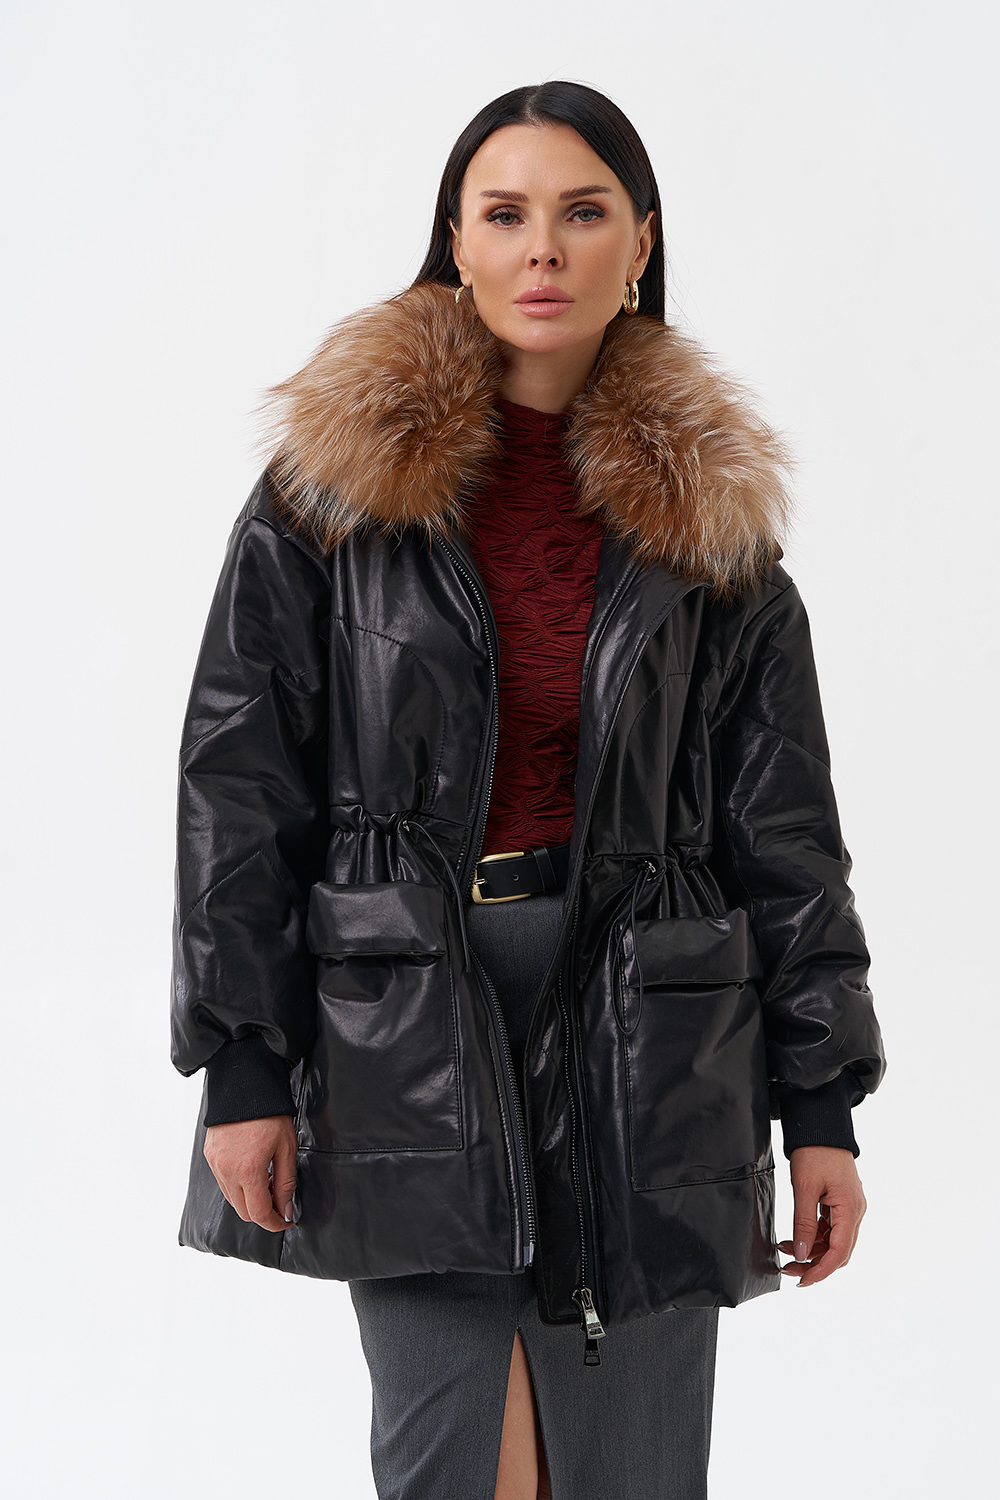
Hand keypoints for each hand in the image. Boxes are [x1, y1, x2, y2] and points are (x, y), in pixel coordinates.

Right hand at [203, 1115, 298, 1232]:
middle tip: (279, 1199)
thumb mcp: (287, 1148)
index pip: (258, 1214)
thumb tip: (285, 1210)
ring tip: (267, 1181)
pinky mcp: (209, 1156)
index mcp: (248, 1170)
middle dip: (263, 1212)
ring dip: (250, 1200)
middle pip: (243, 1212)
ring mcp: (215, 1164)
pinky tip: (252, 1172)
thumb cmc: (270, 1113)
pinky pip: (223, 1183)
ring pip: (232, 1199)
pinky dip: (237, 1186)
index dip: (274, 1223)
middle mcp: (227, 1171)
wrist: (245, 1085)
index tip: (285, 1221)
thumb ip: (286, 1183)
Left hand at [777, 1145, 866, 1286]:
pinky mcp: (841, 1202)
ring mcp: (850, 1207)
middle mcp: (855, 1211)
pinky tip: (794, 1238)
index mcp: (850, 1209)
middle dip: (814, 1264)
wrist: (821, 1127)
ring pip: (833, 1241)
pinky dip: (813, 1236)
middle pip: (838, 1251)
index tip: (802, 1282)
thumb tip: (801, 1254)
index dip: (821, 1271)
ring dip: (811, 1251)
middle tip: (789, 1269)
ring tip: (785, 1252)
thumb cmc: (814, 1152)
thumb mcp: (804, 1187)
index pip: (839, 1252)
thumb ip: (803, 1222)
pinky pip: (830, 1228)